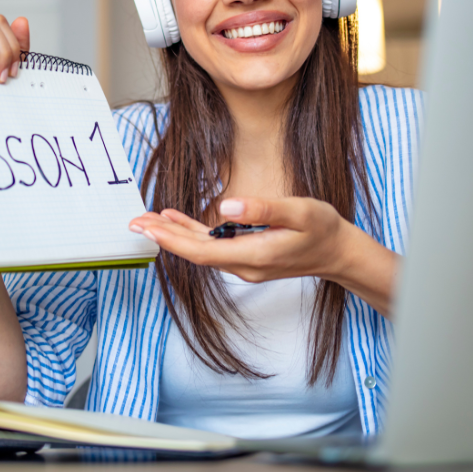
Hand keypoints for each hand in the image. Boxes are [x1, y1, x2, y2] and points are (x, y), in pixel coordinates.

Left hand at [129, 197, 348, 283]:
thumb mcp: (300, 211)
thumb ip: (264, 209)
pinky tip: (176, 220)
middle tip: (134, 222)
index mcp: (253, 256)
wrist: (338, 252)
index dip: (173, 240)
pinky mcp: (246, 256)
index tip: (149, 228)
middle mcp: (243, 265)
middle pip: (195, 253)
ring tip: (147, 220)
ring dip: (174, 235)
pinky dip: (192, 234)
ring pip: (201, 250)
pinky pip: (212, 246)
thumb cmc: (322, 229)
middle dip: (163, 237)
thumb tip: (227, 206)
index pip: (203, 251)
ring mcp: (244, 263)